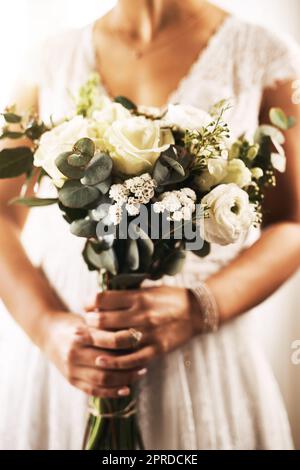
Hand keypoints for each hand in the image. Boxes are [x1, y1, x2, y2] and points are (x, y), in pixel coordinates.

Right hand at [43, 311, 147, 397]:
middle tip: (145, 361)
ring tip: (140, 373)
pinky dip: (112, 392)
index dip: (127, 341)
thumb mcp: (87, 319)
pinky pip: (94, 390)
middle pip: (107, 363)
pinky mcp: (71, 381)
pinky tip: (126, 389)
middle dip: (129, 364)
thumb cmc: (74, 323)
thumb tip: (135, 331)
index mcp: (79, 335)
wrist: (48, 333)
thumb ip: (106, 326)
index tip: (141, 339)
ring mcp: (72, 369)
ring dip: (124, 379)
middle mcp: (74, 353)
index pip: (109, 340)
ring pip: (102, 379)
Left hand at [85, 286, 201, 371]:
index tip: (86, 305)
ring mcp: (149, 333)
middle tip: (85, 323)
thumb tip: (102, 298)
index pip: (104, 299)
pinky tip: (102, 361)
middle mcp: (141, 314)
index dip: (90, 302)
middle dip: (90, 322)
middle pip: (105, 320)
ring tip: (90, 339)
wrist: (196, 311)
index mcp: (139, 297)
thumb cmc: (169, 298)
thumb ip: (127, 294)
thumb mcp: (148, 290)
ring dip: (97, 340)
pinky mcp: (156, 349)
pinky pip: (131, 359)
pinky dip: (115, 362)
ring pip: (114, 340)